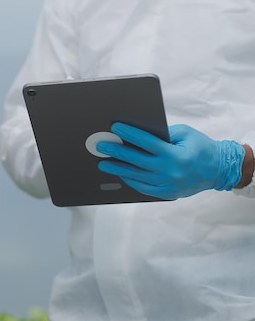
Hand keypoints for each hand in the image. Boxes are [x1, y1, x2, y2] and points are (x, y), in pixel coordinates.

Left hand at [96, 123, 244, 198]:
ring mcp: (167, 185)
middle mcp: (170, 172)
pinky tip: (120, 173)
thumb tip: (138, 133)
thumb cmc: (201, 148)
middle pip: (137, 161)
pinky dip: (130, 180)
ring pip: (136, 176)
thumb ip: (163, 133)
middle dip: (117, 152)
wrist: (218, 170)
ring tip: (103, 163)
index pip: (147, 143)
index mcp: (176, 155)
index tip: (115, 128)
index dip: (130, 134)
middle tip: (101, 146)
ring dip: (118, 169)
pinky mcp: (166, 193)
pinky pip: (142, 188)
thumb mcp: (185, 134)